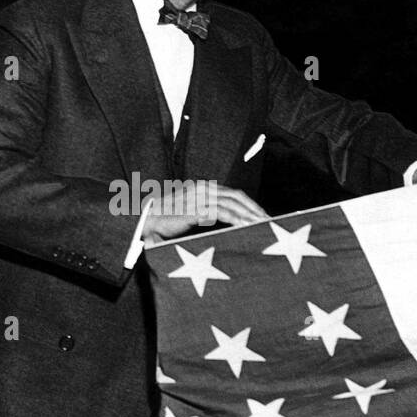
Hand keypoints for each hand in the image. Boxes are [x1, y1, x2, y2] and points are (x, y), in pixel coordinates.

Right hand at [142, 183, 267, 244]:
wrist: (144, 220)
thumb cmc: (165, 220)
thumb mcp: (190, 214)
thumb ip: (206, 214)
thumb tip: (226, 224)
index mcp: (204, 187)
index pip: (234, 194)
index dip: (250, 205)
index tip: (263, 217)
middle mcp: (204, 188)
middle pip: (238, 196)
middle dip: (255, 209)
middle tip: (272, 222)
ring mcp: (200, 197)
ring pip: (234, 204)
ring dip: (251, 215)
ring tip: (264, 227)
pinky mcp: (197, 208)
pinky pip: (223, 213)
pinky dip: (238, 220)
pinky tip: (248, 228)